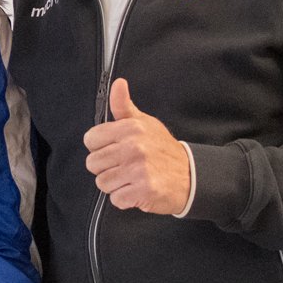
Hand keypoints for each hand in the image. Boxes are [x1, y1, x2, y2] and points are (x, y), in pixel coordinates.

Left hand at [82, 78, 190, 213]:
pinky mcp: (143, 190)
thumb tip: (118, 83)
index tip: (114, 150)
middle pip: (93, 163)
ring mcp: (138, 170)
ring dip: (115, 185)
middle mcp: (133, 147)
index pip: (91, 139)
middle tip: (124, 166)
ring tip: (131, 178)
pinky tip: (137, 190)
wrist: (191, 176)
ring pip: (102, 182)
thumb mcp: (144, 123)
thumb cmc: (162, 149)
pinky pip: (116, 199)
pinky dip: (125, 199)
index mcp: (130, 128)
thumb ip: (123, 106)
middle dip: (106, 168)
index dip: (100, 147)